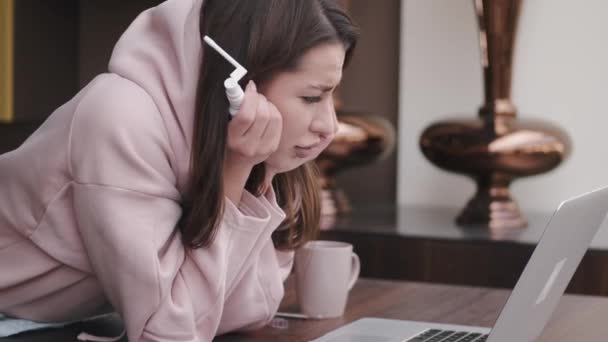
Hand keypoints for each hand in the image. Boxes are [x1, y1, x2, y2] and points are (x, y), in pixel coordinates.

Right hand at [223, 81, 281, 202]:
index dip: (250, 97)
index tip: (249, 87)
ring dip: (268, 104)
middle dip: (260, 99)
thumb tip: (248, 85)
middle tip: (254, 94)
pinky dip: (274, 112)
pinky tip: (266, 111)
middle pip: (263, 115)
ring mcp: (263, 149)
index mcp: (233, 139)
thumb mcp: (224, 123)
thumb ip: (233, 106)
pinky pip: (279, 122)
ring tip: (260, 103)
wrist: (234, 162)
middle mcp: (249, 146)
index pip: (246, 116)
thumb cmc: (227, 136)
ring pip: (274, 117)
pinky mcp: (273, 147)